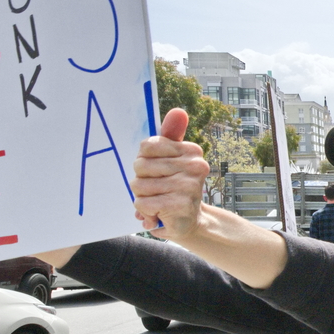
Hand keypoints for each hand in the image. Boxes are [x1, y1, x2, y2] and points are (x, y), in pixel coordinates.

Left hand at [131, 108, 209, 239]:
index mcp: (192, 151)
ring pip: (138, 186)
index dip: (143, 161)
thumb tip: (178, 111)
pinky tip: (159, 214)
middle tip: (158, 190)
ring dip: (142, 198)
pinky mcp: (179, 205)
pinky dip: (145, 212)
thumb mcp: (172, 159)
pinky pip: (141, 203)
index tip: (158, 171)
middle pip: (139, 166)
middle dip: (141, 181)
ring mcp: (188, 186)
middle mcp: (194, 166)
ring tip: (158, 202)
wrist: (190, 222)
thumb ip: (172, 135)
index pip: (146, 146)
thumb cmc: (174, 188)